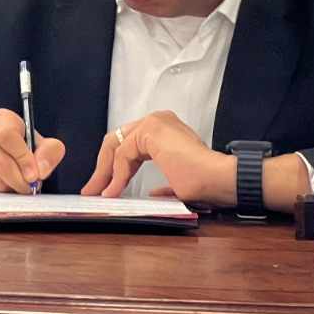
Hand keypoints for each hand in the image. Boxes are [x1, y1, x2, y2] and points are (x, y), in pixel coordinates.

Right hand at [0, 107, 65, 193]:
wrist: (3, 151)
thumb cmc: (24, 147)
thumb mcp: (43, 145)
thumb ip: (50, 153)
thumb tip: (40, 170)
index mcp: (3, 119)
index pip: (7, 136)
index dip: (22, 158)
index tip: (34, 175)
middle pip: (0, 162)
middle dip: (19, 181)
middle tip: (30, 187)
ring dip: (10, 188)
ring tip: (17, 183)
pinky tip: (4, 184)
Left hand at [81, 110, 232, 203]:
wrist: (221, 180)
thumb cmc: (208, 183)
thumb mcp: (178, 184)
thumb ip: (163, 185)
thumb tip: (152, 192)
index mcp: (165, 131)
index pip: (129, 146)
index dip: (115, 169)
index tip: (106, 188)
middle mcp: (158, 121)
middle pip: (118, 142)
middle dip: (103, 168)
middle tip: (92, 190)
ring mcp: (154, 123)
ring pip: (116, 146)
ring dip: (105, 172)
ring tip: (98, 192)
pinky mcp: (151, 130)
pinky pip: (124, 153)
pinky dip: (117, 173)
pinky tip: (114, 190)